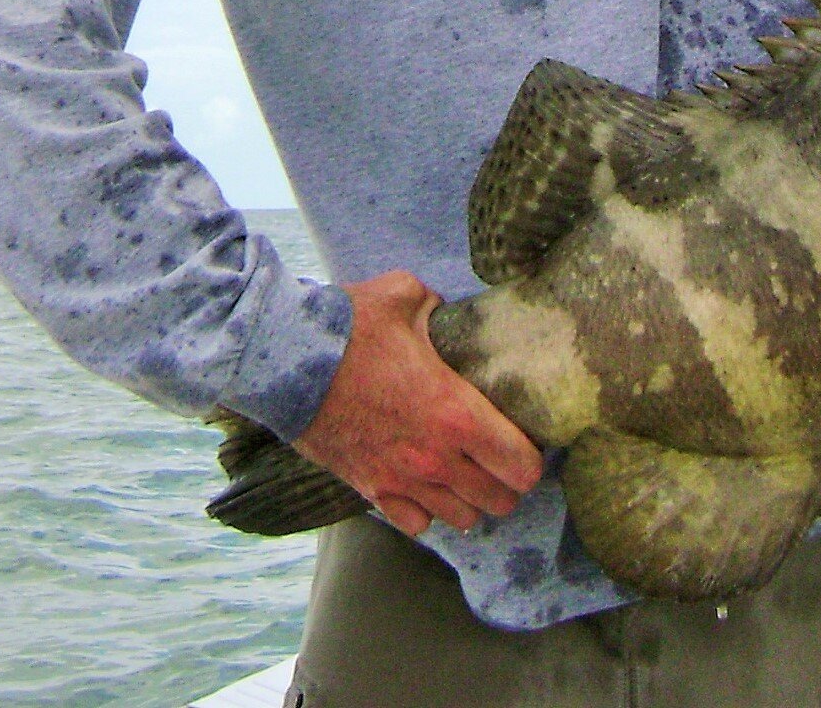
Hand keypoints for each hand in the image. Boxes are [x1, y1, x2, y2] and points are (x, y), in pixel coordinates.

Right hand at [292, 270, 543, 536]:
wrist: (287, 361)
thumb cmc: (349, 326)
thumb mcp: (406, 295)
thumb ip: (440, 305)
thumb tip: (450, 311)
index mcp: (455, 411)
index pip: (520, 464)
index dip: (533, 458)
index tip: (529, 441)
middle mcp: (435, 457)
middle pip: (498, 499)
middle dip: (509, 483)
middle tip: (504, 460)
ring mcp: (402, 480)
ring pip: (461, 518)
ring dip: (471, 500)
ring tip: (469, 475)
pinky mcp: (370, 490)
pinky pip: (416, 524)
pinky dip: (428, 512)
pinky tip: (427, 486)